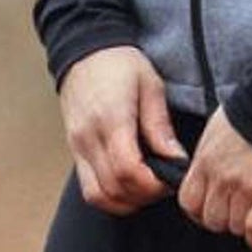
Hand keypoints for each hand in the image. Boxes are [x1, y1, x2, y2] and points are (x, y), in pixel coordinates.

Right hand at [59, 46, 184, 213]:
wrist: (84, 51)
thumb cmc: (120, 64)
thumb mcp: (150, 85)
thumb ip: (160, 126)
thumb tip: (176, 160)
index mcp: (111, 119)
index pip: (128, 170)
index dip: (153, 184)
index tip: (171, 178)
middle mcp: (89, 138)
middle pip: (114, 189)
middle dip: (144, 196)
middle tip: (164, 184)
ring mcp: (77, 147)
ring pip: (98, 196)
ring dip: (126, 201)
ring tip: (147, 187)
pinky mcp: (74, 151)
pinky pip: (89, 188)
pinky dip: (110, 196)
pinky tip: (129, 184)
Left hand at [180, 107, 251, 251]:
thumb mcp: (216, 130)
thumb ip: (206, 157)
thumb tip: (203, 175)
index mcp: (205, 162)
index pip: (188, 202)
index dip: (197, 212)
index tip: (206, 212)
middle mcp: (222, 179)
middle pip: (211, 219)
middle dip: (221, 220)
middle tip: (232, 215)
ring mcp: (247, 189)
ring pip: (234, 226)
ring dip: (241, 225)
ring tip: (249, 218)